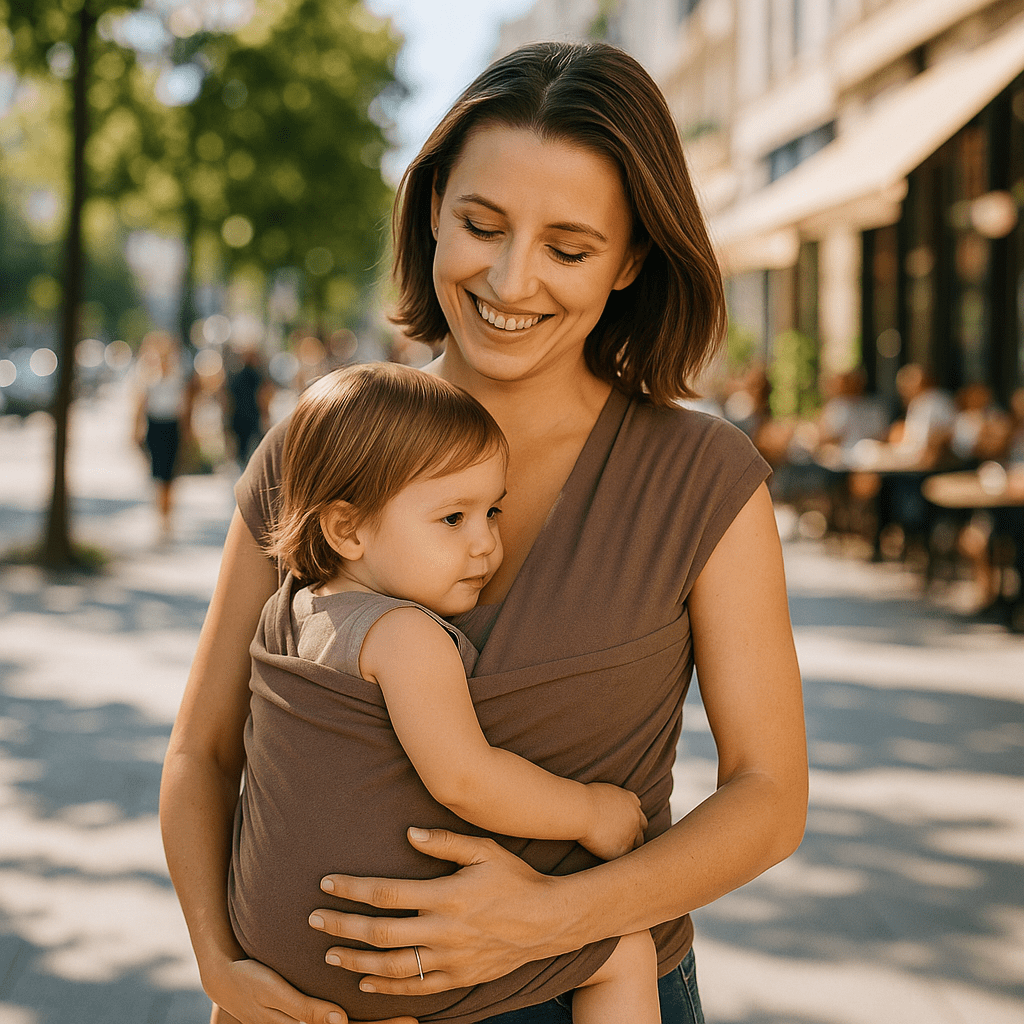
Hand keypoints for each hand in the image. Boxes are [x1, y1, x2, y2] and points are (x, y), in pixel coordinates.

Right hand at [203, 955, 417, 1023]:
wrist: (225, 976)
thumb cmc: (250, 980)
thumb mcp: (274, 992)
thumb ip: (304, 1008)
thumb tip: (339, 1022)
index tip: (409, 1021)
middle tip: (414, 1020)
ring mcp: (312, 1018)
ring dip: (375, 1021)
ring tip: (406, 1014)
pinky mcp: (310, 1008)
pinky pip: (338, 1017)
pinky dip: (358, 1015)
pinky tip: (377, 999)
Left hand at [309, 827, 567, 995]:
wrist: (551, 920)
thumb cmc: (515, 879)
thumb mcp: (485, 850)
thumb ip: (445, 842)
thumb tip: (410, 833)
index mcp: (446, 895)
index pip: (387, 893)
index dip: (352, 889)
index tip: (326, 884)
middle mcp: (444, 930)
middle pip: (380, 932)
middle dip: (342, 926)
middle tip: (312, 920)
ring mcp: (451, 959)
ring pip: (392, 967)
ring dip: (357, 960)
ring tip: (330, 953)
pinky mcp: (460, 977)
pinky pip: (417, 988)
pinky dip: (388, 989)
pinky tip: (366, 984)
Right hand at [579, 782, 646, 859]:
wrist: (582, 811)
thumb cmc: (584, 799)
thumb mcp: (604, 791)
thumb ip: (613, 799)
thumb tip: (607, 804)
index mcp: (630, 800)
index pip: (637, 811)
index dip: (629, 818)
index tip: (619, 822)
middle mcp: (635, 816)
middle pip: (642, 826)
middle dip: (633, 831)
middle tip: (618, 835)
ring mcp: (632, 833)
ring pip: (638, 842)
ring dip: (628, 843)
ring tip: (612, 845)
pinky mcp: (624, 849)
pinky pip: (626, 854)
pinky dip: (618, 853)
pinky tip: (607, 851)